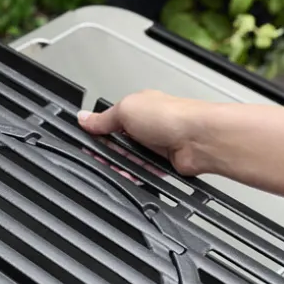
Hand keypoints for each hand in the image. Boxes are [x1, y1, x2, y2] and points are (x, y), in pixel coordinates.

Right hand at [78, 91, 213, 176]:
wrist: (199, 139)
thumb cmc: (172, 116)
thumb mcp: (126, 110)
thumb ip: (102, 118)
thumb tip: (83, 118)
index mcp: (138, 108)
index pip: (109, 122)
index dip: (97, 134)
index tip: (86, 142)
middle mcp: (147, 126)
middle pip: (118, 144)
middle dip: (109, 152)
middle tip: (99, 156)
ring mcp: (155, 146)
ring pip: (129, 161)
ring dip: (122, 165)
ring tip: (118, 165)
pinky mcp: (162, 164)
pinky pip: (142, 173)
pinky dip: (136, 175)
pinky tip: (132, 173)